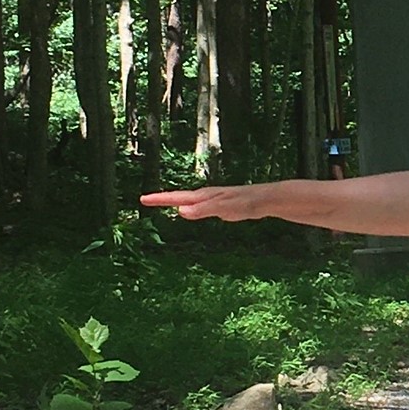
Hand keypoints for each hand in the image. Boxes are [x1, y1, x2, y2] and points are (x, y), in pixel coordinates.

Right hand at [139, 186, 264, 221]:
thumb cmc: (246, 203)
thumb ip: (203, 210)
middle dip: (162, 199)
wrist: (266, 199)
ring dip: (174, 202)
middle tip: (144, 200)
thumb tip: (180, 212)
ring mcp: (214, 200)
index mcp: (204, 197)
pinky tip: (192, 212)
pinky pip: (200, 207)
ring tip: (162, 203)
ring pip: (190, 201)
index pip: (176, 198)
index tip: (142, 199)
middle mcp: (206, 196)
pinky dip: (190, 208)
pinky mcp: (222, 206)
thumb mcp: (223, 208)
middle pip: (180, 198)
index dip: (160, 199)